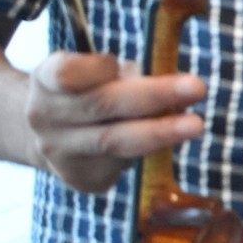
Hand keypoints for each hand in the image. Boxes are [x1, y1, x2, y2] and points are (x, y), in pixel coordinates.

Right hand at [25, 51, 205, 192]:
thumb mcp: (97, 73)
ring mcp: (58, 152)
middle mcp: (45, 117)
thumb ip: (128, 75)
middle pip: (101, 105)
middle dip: (153, 96)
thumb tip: (174, 88)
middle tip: (196, 87)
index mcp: (45, 80)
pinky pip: (122, 163)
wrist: (52, 136)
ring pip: (114, 141)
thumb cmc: (87, 93)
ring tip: (195, 124)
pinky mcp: (80, 178)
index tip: (126, 63)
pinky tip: (169, 139)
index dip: (97, 68)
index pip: (67, 73)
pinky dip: (150, 148)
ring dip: (160, 132)